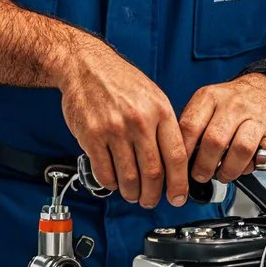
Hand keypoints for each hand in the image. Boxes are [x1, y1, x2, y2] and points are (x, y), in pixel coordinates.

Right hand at [57, 40, 188, 208]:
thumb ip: (164, 126)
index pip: (176, 156)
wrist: (86, 65)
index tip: (178, 197)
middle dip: (153, 195)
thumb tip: (174, 160)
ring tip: (132, 194)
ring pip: (128, 178)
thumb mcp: (153, 95)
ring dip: (132, 193)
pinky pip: (104, 172)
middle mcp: (138, 121)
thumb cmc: (120, 80)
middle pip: (153, 173)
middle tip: (150, 200)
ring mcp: (114, 129)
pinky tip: (114, 181)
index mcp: (159, 111)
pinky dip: (111, 184)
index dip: (179, 183)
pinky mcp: (91, 136)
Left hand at [180, 75, 265, 184]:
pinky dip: (248, 167)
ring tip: (221, 175)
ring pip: (240, 149)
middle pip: (214, 140)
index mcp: (210, 97)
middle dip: (204, 165)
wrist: (263, 89)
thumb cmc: (231, 100)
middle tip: (200, 174)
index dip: (184, 151)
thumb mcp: (207, 101)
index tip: (180, 165)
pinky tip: (241, 167)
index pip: (190, 126)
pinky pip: (258, 154)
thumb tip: (180, 153)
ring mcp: (252, 116)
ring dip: (228, 170)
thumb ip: (194, 123)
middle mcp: (231, 105)